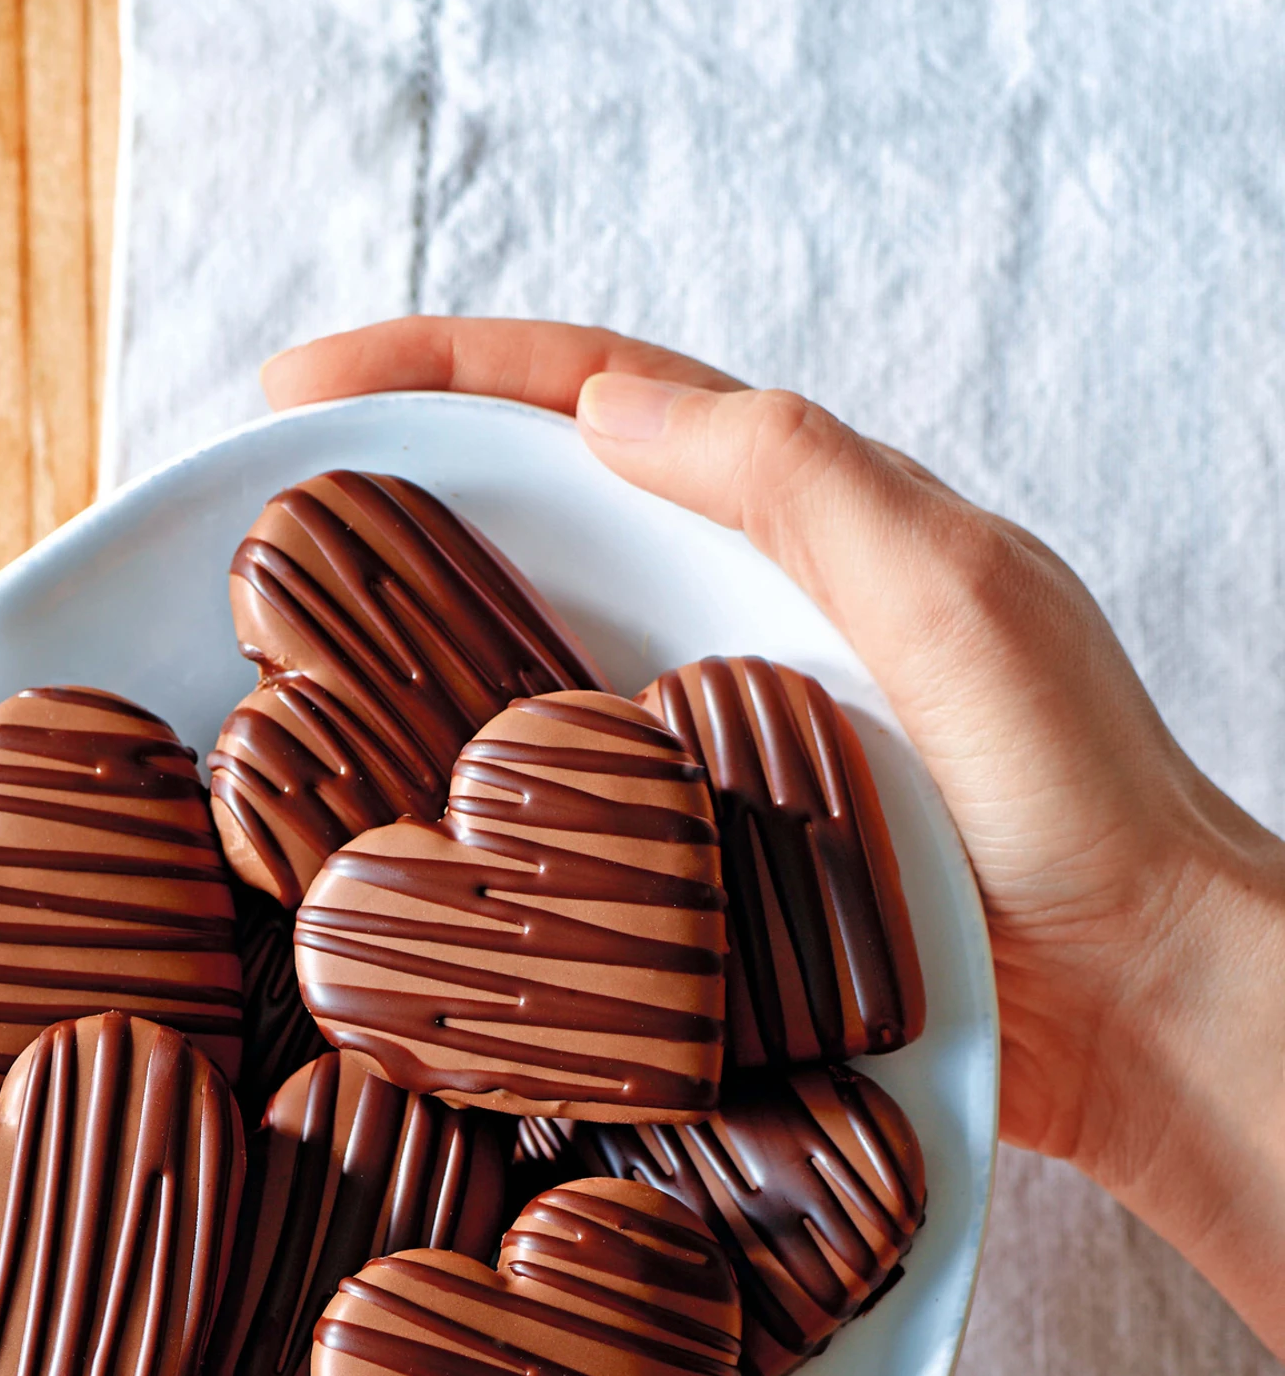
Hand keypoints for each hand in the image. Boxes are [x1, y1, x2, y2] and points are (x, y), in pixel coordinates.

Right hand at [265, 317, 1284, 1353]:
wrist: (1138, 1005)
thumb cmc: (1079, 796)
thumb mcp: (951, 593)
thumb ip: (796, 481)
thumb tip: (606, 404)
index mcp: (795, 524)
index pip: (588, 398)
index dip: (436, 370)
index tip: (294, 383)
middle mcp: (733, 621)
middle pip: (524, 523)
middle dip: (377, 498)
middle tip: (237, 521)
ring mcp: (703, 750)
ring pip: (512, 673)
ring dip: (387, 660)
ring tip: (258, 668)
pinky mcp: (690, 875)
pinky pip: (539, 818)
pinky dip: (445, 809)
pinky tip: (368, 841)